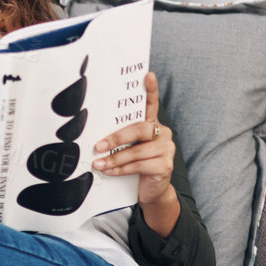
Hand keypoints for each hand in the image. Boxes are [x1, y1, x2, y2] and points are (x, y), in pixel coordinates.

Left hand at [90, 71, 174, 216]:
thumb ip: (122, 140)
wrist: (152, 191)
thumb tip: (98, 139)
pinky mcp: (165, 165)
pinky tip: (109, 171)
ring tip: (98, 163)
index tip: (148, 75)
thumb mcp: (130, 149)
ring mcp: (167, 149)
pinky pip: (139, 165)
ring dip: (114, 159)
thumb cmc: (138, 166)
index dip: (151, 90)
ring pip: (136, 151)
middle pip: (139, 129)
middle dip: (116, 138)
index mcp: (153, 125)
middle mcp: (163, 133)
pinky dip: (121, 169)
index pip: (152, 105)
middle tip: (98, 146)